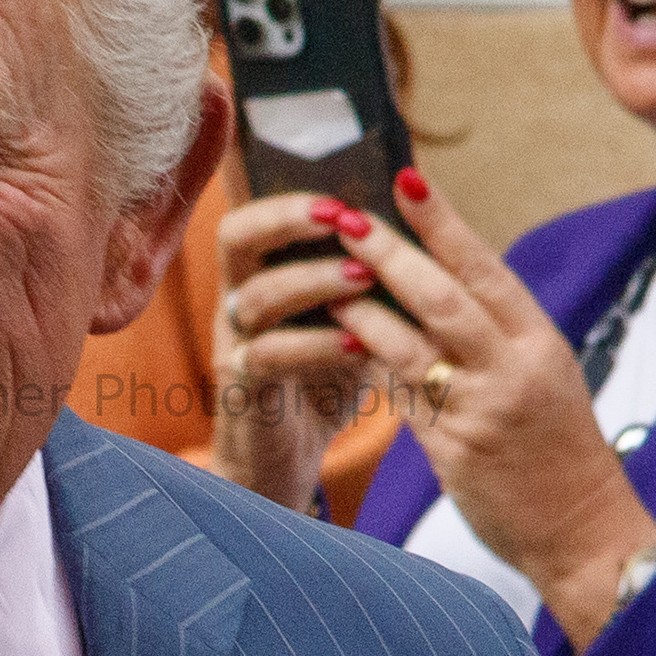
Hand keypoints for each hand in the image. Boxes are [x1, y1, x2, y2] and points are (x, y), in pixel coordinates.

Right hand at [207, 188, 392, 512]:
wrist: (285, 463)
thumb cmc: (320, 382)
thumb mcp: (345, 321)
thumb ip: (364, 281)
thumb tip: (421, 228)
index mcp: (260, 276)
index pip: (255, 215)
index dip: (291, 198)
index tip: (344, 192)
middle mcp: (238, 302)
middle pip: (235, 238)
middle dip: (288, 219)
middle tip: (343, 218)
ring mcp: (234, 346)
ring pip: (255, 297)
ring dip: (311, 279)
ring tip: (363, 276)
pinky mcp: (243, 391)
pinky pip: (267, 356)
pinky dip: (314, 345)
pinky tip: (358, 343)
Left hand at [342, 167, 655, 647]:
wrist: (584, 534)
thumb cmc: (558, 453)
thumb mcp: (542, 380)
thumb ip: (494, 338)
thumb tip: (436, 290)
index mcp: (539, 342)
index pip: (486, 268)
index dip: (444, 222)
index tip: (408, 180)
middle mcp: (514, 369)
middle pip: (444, 297)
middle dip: (391, 253)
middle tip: (346, 216)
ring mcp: (483, 410)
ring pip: (412, 345)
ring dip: (363, 308)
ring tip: (323, 278)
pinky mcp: (454, 451)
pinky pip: (401, 399)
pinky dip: (371, 368)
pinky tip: (339, 343)